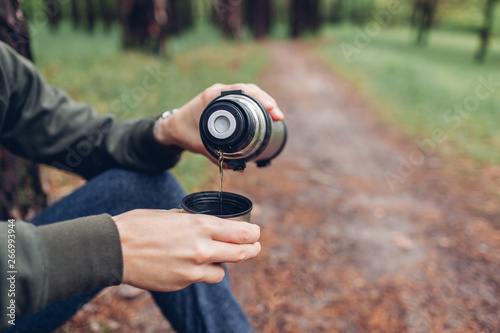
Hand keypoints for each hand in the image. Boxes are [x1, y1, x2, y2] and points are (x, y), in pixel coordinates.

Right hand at [112, 209, 260, 291]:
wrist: (113, 249)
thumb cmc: (140, 226)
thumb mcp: (171, 215)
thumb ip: (192, 221)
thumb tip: (205, 222)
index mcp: (200, 226)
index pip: (242, 233)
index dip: (253, 234)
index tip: (255, 233)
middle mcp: (201, 249)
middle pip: (241, 254)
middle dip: (251, 250)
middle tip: (255, 247)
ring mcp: (192, 270)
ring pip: (221, 272)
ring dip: (219, 265)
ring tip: (209, 257)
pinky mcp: (181, 283)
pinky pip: (198, 278)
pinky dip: (196, 273)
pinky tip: (182, 264)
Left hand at [154, 83, 284, 160]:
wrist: (172, 126)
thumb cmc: (184, 133)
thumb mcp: (200, 146)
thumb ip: (218, 158)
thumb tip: (239, 168)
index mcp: (212, 97)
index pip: (241, 91)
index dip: (259, 98)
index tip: (271, 108)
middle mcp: (218, 92)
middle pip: (248, 90)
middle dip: (266, 101)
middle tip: (278, 115)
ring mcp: (221, 95)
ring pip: (248, 93)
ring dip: (262, 101)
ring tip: (275, 115)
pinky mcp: (223, 101)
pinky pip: (243, 98)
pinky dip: (255, 103)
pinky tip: (265, 112)